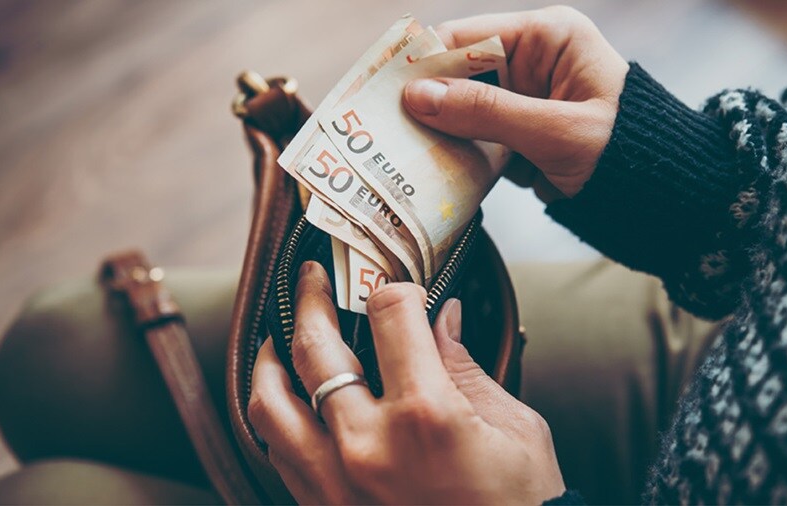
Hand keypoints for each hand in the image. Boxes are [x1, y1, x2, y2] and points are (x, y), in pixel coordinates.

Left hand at [248, 261, 564, 503]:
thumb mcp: (515, 430)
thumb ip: (467, 367)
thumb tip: (442, 318)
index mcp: (427, 414)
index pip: (390, 314)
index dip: (395, 287)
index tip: (398, 286)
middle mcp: (369, 444)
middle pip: (317, 346)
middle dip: (311, 298)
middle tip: (311, 278)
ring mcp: (336, 481)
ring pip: (272, 401)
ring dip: (271, 358)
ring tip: (277, 338)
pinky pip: (275, 451)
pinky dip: (273, 414)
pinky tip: (285, 399)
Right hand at [404, 6, 628, 199]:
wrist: (661, 197)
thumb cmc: (625, 153)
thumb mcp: (555, 131)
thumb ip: (486, 112)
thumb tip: (418, 96)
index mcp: (548, 37)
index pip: (468, 39)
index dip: (425, 63)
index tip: (384, 90)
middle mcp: (532, 61)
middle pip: (459, 73)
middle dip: (426, 101)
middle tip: (383, 128)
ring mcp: (524, 98)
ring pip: (462, 108)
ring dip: (437, 130)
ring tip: (397, 152)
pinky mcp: (520, 133)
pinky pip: (476, 136)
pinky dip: (457, 152)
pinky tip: (430, 168)